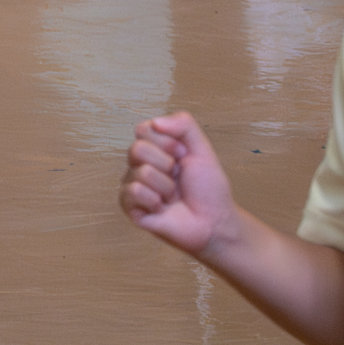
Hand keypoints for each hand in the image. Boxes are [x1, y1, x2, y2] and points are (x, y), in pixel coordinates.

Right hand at [120, 111, 239, 256]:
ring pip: (140, 172)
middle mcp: (140, 165)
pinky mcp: (129, 206)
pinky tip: (161, 208)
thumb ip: (184, 126)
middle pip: (137, 148)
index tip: (183, 155)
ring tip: (173, 197)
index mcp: (155, 150)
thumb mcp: (203, 150)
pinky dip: (154, 200)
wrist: (214, 222)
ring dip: (165, 186)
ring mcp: (133, 185)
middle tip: (178, 177)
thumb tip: (155, 122)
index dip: (166, 142)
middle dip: (166, 164)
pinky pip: (133, 192)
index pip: (144, 129)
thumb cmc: (208, 190)